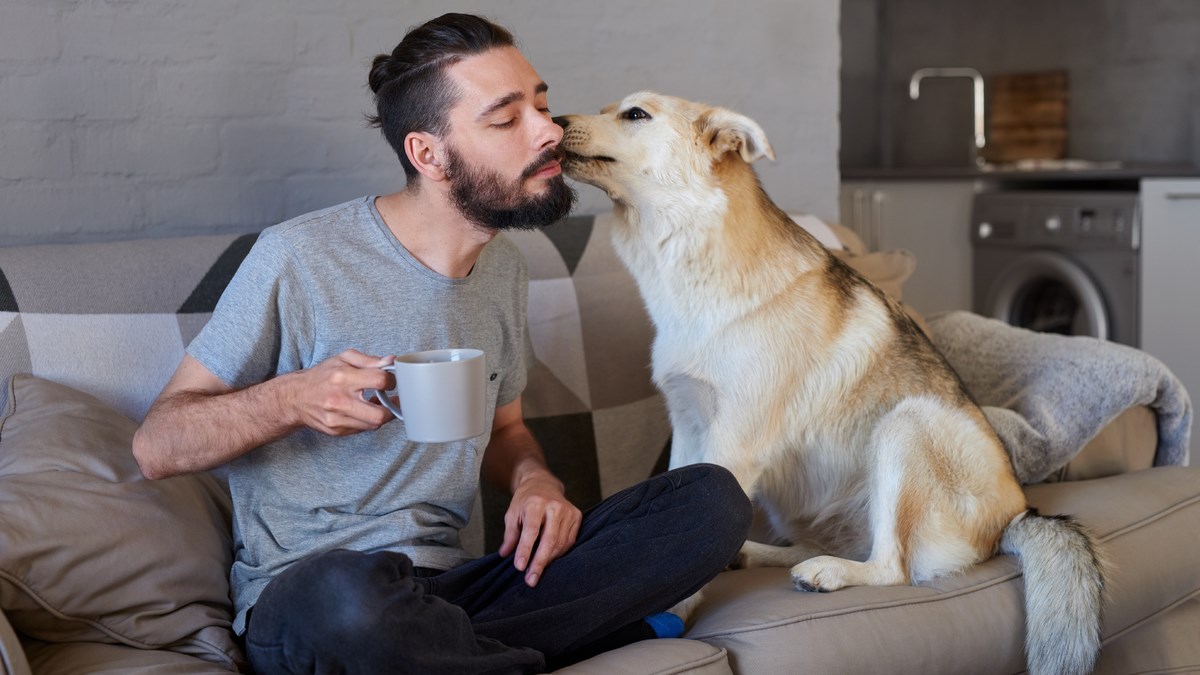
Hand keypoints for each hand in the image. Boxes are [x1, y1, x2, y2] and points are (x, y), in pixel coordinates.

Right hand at [289, 349, 395, 435]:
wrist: (295, 397)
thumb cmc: (321, 376)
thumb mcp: (343, 359)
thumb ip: (369, 360)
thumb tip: (391, 361)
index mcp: (342, 378)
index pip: (380, 381)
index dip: (392, 381)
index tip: (391, 381)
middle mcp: (339, 400)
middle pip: (379, 414)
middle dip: (391, 408)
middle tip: (392, 400)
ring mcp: (337, 419)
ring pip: (372, 425)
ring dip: (381, 415)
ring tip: (378, 404)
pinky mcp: (336, 430)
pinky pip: (362, 429)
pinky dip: (367, 421)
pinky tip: (364, 411)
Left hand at [498, 470, 581, 586]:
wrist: (543, 484)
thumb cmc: (525, 501)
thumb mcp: (512, 514)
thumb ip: (510, 535)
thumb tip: (505, 554)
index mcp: (536, 503)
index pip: (531, 530)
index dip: (525, 550)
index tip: (519, 567)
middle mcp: (555, 506)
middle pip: (549, 540)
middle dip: (539, 562)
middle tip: (531, 580)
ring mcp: (568, 511)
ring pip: (560, 544)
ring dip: (549, 561)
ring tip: (536, 572)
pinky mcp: (577, 517)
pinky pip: (569, 542)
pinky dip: (558, 554)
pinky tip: (549, 560)